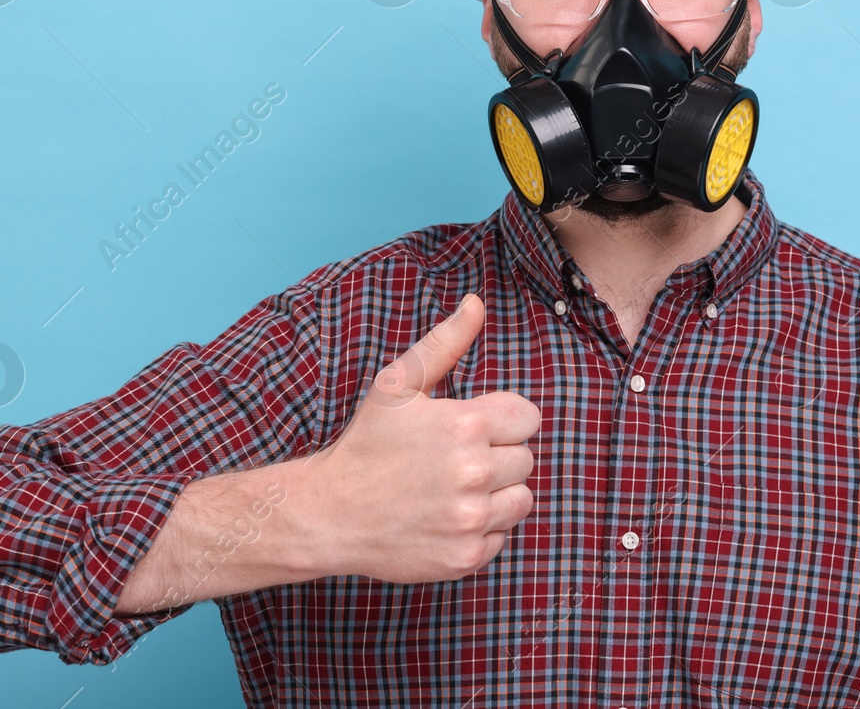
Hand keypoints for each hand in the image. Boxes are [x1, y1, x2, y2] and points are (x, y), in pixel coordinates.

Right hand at [291, 293, 540, 582]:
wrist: (331, 512)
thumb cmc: (367, 443)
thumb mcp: (398, 384)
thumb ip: (445, 342)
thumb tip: (476, 303)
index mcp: (465, 425)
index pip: (529, 419)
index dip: (504, 420)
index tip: (474, 427)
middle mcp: (475, 473)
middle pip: (525, 459)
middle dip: (497, 455)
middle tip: (454, 460)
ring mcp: (471, 519)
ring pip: (521, 499)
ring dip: (497, 494)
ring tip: (454, 488)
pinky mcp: (466, 557)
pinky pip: (501, 537)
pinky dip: (481, 529)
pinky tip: (445, 517)